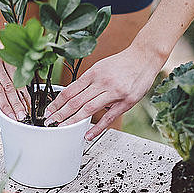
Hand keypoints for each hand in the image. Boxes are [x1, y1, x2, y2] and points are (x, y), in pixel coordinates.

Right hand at [0, 13, 27, 119]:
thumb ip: (7, 57)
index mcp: (3, 51)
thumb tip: (19, 74)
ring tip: (11, 117)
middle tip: (24, 115)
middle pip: (9, 85)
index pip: (18, 75)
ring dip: (5, 106)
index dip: (25, 92)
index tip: (30, 103)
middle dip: (18, 103)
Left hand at [43, 44, 163, 140]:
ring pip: (88, 109)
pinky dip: (97, 128)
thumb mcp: (101, 67)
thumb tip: (73, 95)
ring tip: (62, 128)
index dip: (57, 102)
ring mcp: (114, 93)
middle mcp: (102, 82)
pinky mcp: (125, 102)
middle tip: (50, 122)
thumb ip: (88, 82)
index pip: (70, 90)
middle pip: (76, 101)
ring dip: (73, 120)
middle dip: (60, 113)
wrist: (145, 57)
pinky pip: (108, 118)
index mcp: (93, 73)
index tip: (49, 111)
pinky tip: (87, 134)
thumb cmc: (122, 63)